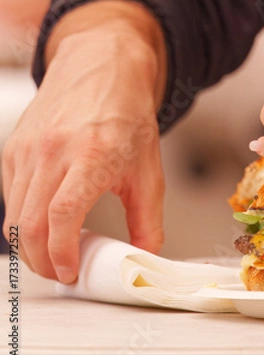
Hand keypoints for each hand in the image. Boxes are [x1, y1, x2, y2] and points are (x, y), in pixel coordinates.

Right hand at [2, 23, 164, 282]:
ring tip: (55, 255)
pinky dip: (23, 221)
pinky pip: (11, 196)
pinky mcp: (13, 148)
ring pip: (14, 214)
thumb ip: (148, 219)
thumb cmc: (127, 117)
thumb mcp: (149, 171)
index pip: (62, 214)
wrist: (102, 70)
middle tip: (62, 273)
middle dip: (42, 261)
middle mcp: (52, 151)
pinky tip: (45, 227)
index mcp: (91, 156)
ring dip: (30, 245)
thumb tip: (144, 256)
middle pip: (30, 223)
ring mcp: (27, 149)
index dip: (62, 251)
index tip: (71, 272)